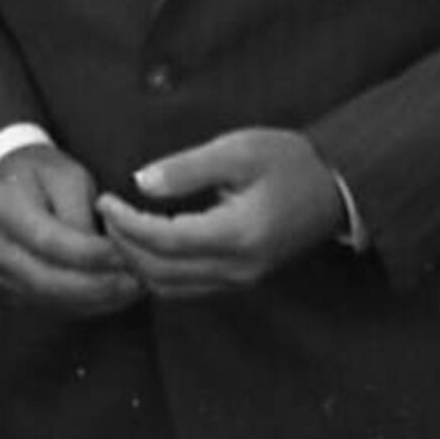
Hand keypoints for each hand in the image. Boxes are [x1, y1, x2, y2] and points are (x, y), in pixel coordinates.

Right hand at [0, 143, 140, 311]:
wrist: (7, 183)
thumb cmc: (43, 174)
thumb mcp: (67, 177)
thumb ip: (83, 214)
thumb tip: (105, 256)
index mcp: (4, 208)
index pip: (52, 242)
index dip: (94, 255)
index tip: (129, 258)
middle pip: (51, 279)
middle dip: (100, 285)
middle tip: (138, 283)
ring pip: (55, 298)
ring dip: (97, 299)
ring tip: (132, 290)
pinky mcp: (10, 291)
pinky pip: (53, 305)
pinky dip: (86, 304)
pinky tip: (113, 295)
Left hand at [93, 126, 347, 295]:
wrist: (336, 188)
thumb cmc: (288, 161)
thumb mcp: (239, 150)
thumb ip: (188, 168)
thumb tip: (140, 183)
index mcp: (238, 234)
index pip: (165, 241)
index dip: (127, 225)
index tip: (104, 202)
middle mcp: (238, 268)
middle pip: (162, 272)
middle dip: (125, 246)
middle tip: (105, 214)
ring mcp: (241, 280)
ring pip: (172, 288)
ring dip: (139, 264)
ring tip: (119, 230)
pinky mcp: (242, 280)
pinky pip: (189, 287)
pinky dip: (159, 271)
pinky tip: (146, 245)